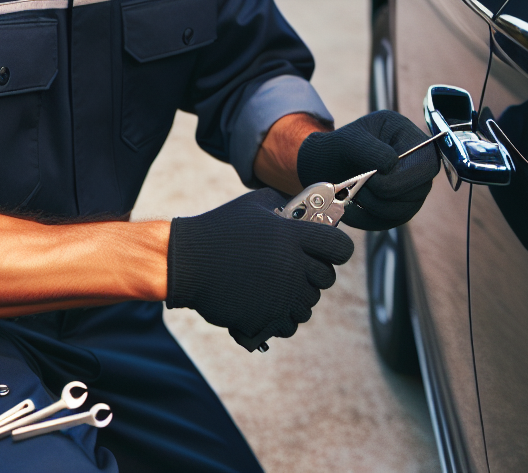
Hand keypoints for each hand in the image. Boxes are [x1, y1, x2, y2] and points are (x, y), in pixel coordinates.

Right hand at [166, 188, 353, 346]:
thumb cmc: (219, 230)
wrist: (187, 263)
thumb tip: (301, 210)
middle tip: (298, 268)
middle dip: (316, 273)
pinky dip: (284, 318)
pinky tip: (271, 304)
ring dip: (299, 297)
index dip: (337, 249)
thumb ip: (282, 204)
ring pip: (309, 303)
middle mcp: (293, 266)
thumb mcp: (253, 204)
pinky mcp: (268, 317)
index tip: (328, 250)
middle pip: (327, 278)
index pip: (340, 247)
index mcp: (292, 236)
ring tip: (279, 286)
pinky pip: (291, 324)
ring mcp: (281, 295)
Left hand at [296, 110, 438, 230]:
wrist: (325, 165)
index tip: (372, 177)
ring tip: (352, 192)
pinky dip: (366, 218)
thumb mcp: (347, 140)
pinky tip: (349, 208)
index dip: (404, 177)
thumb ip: (370, 149)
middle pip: (419, 190)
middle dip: (384, 193)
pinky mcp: (399, 206)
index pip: (427, 162)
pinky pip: (391, 221)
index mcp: (406, 135)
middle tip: (358, 186)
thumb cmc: (337, 147)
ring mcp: (411, 186)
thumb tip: (391, 166)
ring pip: (404, 210)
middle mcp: (416, 161)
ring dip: (373, 205)